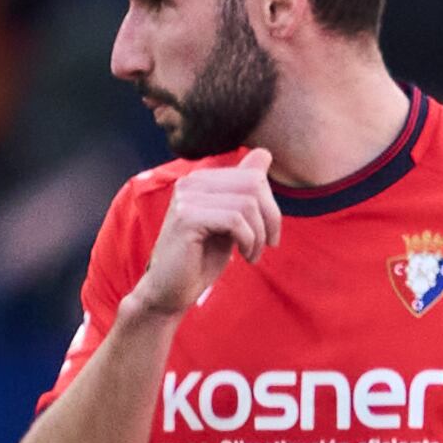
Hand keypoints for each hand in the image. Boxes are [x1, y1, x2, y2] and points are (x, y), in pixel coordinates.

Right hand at [125, 156, 281, 316]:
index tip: (269, 231)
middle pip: (254, 184)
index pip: (254, 174)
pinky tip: (245, 256)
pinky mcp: (186, 218)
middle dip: (271, 217)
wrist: (171, 289)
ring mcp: (186, 198)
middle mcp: (191, 182)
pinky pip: (235, 221)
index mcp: (202, 179)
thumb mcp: (232, 220)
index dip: (271, 204)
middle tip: (268, 244)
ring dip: (260, 234)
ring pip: (248, 204)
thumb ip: (244, 189)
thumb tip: (263, 153)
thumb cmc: (202, 256)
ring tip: (253, 253)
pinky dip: (249, 240)